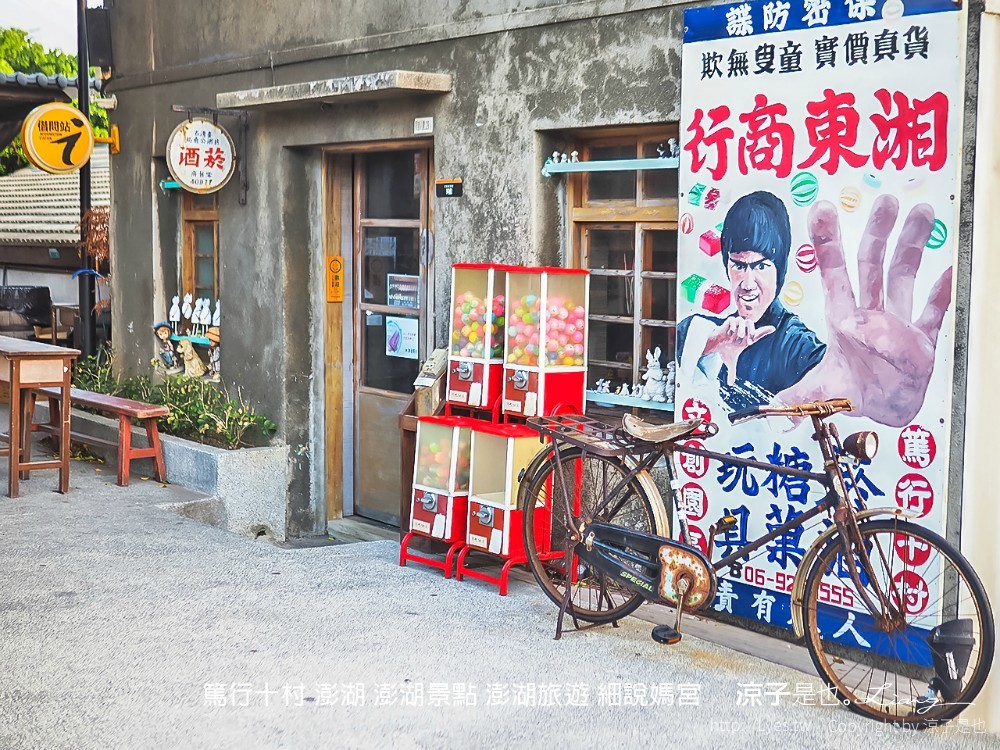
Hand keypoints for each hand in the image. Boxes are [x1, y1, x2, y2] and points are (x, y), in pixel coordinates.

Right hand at [703, 316, 775, 385]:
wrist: (714, 346)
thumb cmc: (724, 351)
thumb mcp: (729, 363)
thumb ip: (732, 372)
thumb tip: (730, 384)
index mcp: (746, 338)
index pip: (758, 332)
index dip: (765, 330)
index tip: (773, 329)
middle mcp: (742, 330)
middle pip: (751, 324)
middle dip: (751, 331)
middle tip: (748, 341)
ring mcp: (735, 325)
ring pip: (743, 321)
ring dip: (742, 329)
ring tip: (738, 337)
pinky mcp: (728, 322)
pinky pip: (733, 320)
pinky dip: (733, 326)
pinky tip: (729, 333)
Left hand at [778, 195, 951, 426]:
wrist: (882, 411)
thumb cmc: (853, 393)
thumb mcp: (820, 394)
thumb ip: (801, 394)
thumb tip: (795, 383)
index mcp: (842, 318)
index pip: (833, 273)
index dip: (827, 242)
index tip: (822, 209)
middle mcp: (870, 312)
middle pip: (874, 263)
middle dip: (879, 231)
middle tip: (886, 199)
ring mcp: (899, 322)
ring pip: (905, 276)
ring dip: (913, 245)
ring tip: (923, 213)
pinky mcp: (924, 340)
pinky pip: (935, 313)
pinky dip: (942, 294)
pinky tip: (951, 270)